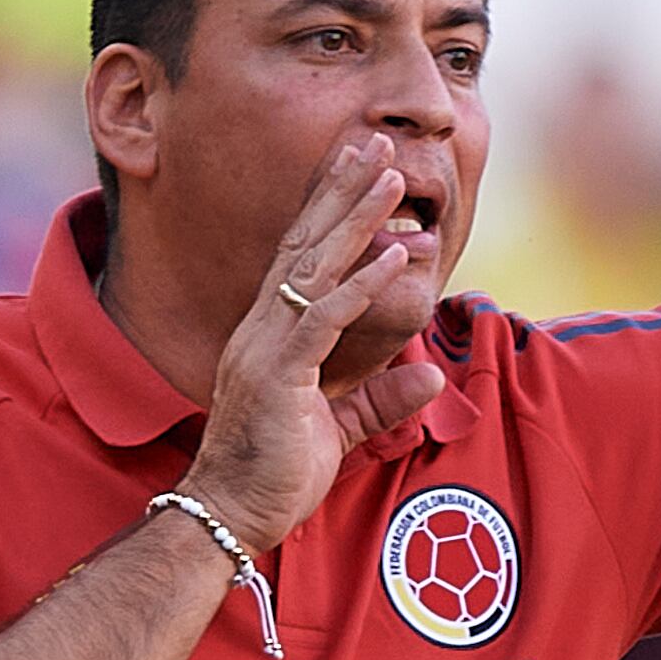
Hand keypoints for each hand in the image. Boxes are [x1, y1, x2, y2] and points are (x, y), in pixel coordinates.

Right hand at [180, 134, 454, 543]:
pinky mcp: (277, 376)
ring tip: (392, 178)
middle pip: (307, 244)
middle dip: (342, 191)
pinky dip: (359, 286)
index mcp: (274, 334)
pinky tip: (391, 257)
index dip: (333, 211)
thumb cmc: (276, 474)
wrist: (231, 515)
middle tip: (374, 143)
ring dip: (356, 220)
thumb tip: (429, 374)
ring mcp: (266, 347)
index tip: (362, 169)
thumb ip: (382, 398)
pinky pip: (322, 320)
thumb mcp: (341, 429)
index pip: (305, 258)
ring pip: (315, 268)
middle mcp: (264, 328)